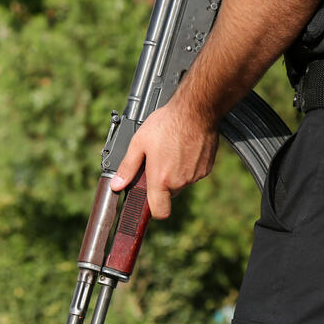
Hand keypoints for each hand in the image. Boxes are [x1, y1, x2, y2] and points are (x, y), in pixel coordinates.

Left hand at [110, 99, 219, 219]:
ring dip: (175, 173)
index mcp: (161, 179)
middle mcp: (180, 181)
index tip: (149, 201)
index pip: (159, 212)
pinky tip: (183, 149)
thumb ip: (128, 167)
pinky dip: (187, 166)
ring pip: (181, 182)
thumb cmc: (167, 124)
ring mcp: (195, 176)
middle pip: (169, 194)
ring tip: (170, 151)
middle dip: (162, 183)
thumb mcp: (139, 143)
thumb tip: (116, 184)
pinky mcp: (206, 168)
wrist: (195, 111)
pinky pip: (193, 173)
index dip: (153, 210)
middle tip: (156, 163)